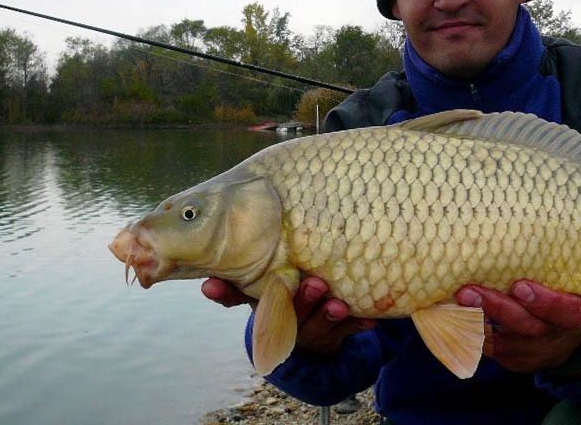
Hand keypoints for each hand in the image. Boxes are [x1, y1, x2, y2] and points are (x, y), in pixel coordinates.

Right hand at [201, 276, 375, 356]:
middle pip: (286, 312)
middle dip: (300, 300)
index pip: (236, 297)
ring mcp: (308, 330)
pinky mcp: (333, 336)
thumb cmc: (287, 294)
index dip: (222, 293)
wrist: (311, 339)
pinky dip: (358, 325)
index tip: (209, 284)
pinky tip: (371, 320)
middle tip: (314, 284)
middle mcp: (282, 320)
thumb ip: (258, 265)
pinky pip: (347, 333)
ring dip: (328, 315)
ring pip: (317, 325)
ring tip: (339, 305)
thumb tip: (243, 241)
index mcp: (261, 303)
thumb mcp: (269, 283)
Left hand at [455, 280, 580, 373]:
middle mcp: (550, 336)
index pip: (560, 309)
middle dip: (494, 308)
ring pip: (501, 341)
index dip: (541, 300)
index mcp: (570, 315)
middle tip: (467, 292)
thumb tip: (510, 241)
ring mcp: (530, 352)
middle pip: (523, 324)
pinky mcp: (511, 361)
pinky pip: (488, 349)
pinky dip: (470, 333)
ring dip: (474, 322)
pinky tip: (452, 318)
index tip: (519, 286)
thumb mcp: (564, 290)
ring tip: (453, 304)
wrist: (566, 344)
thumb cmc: (559, 303)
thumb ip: (545, 275)